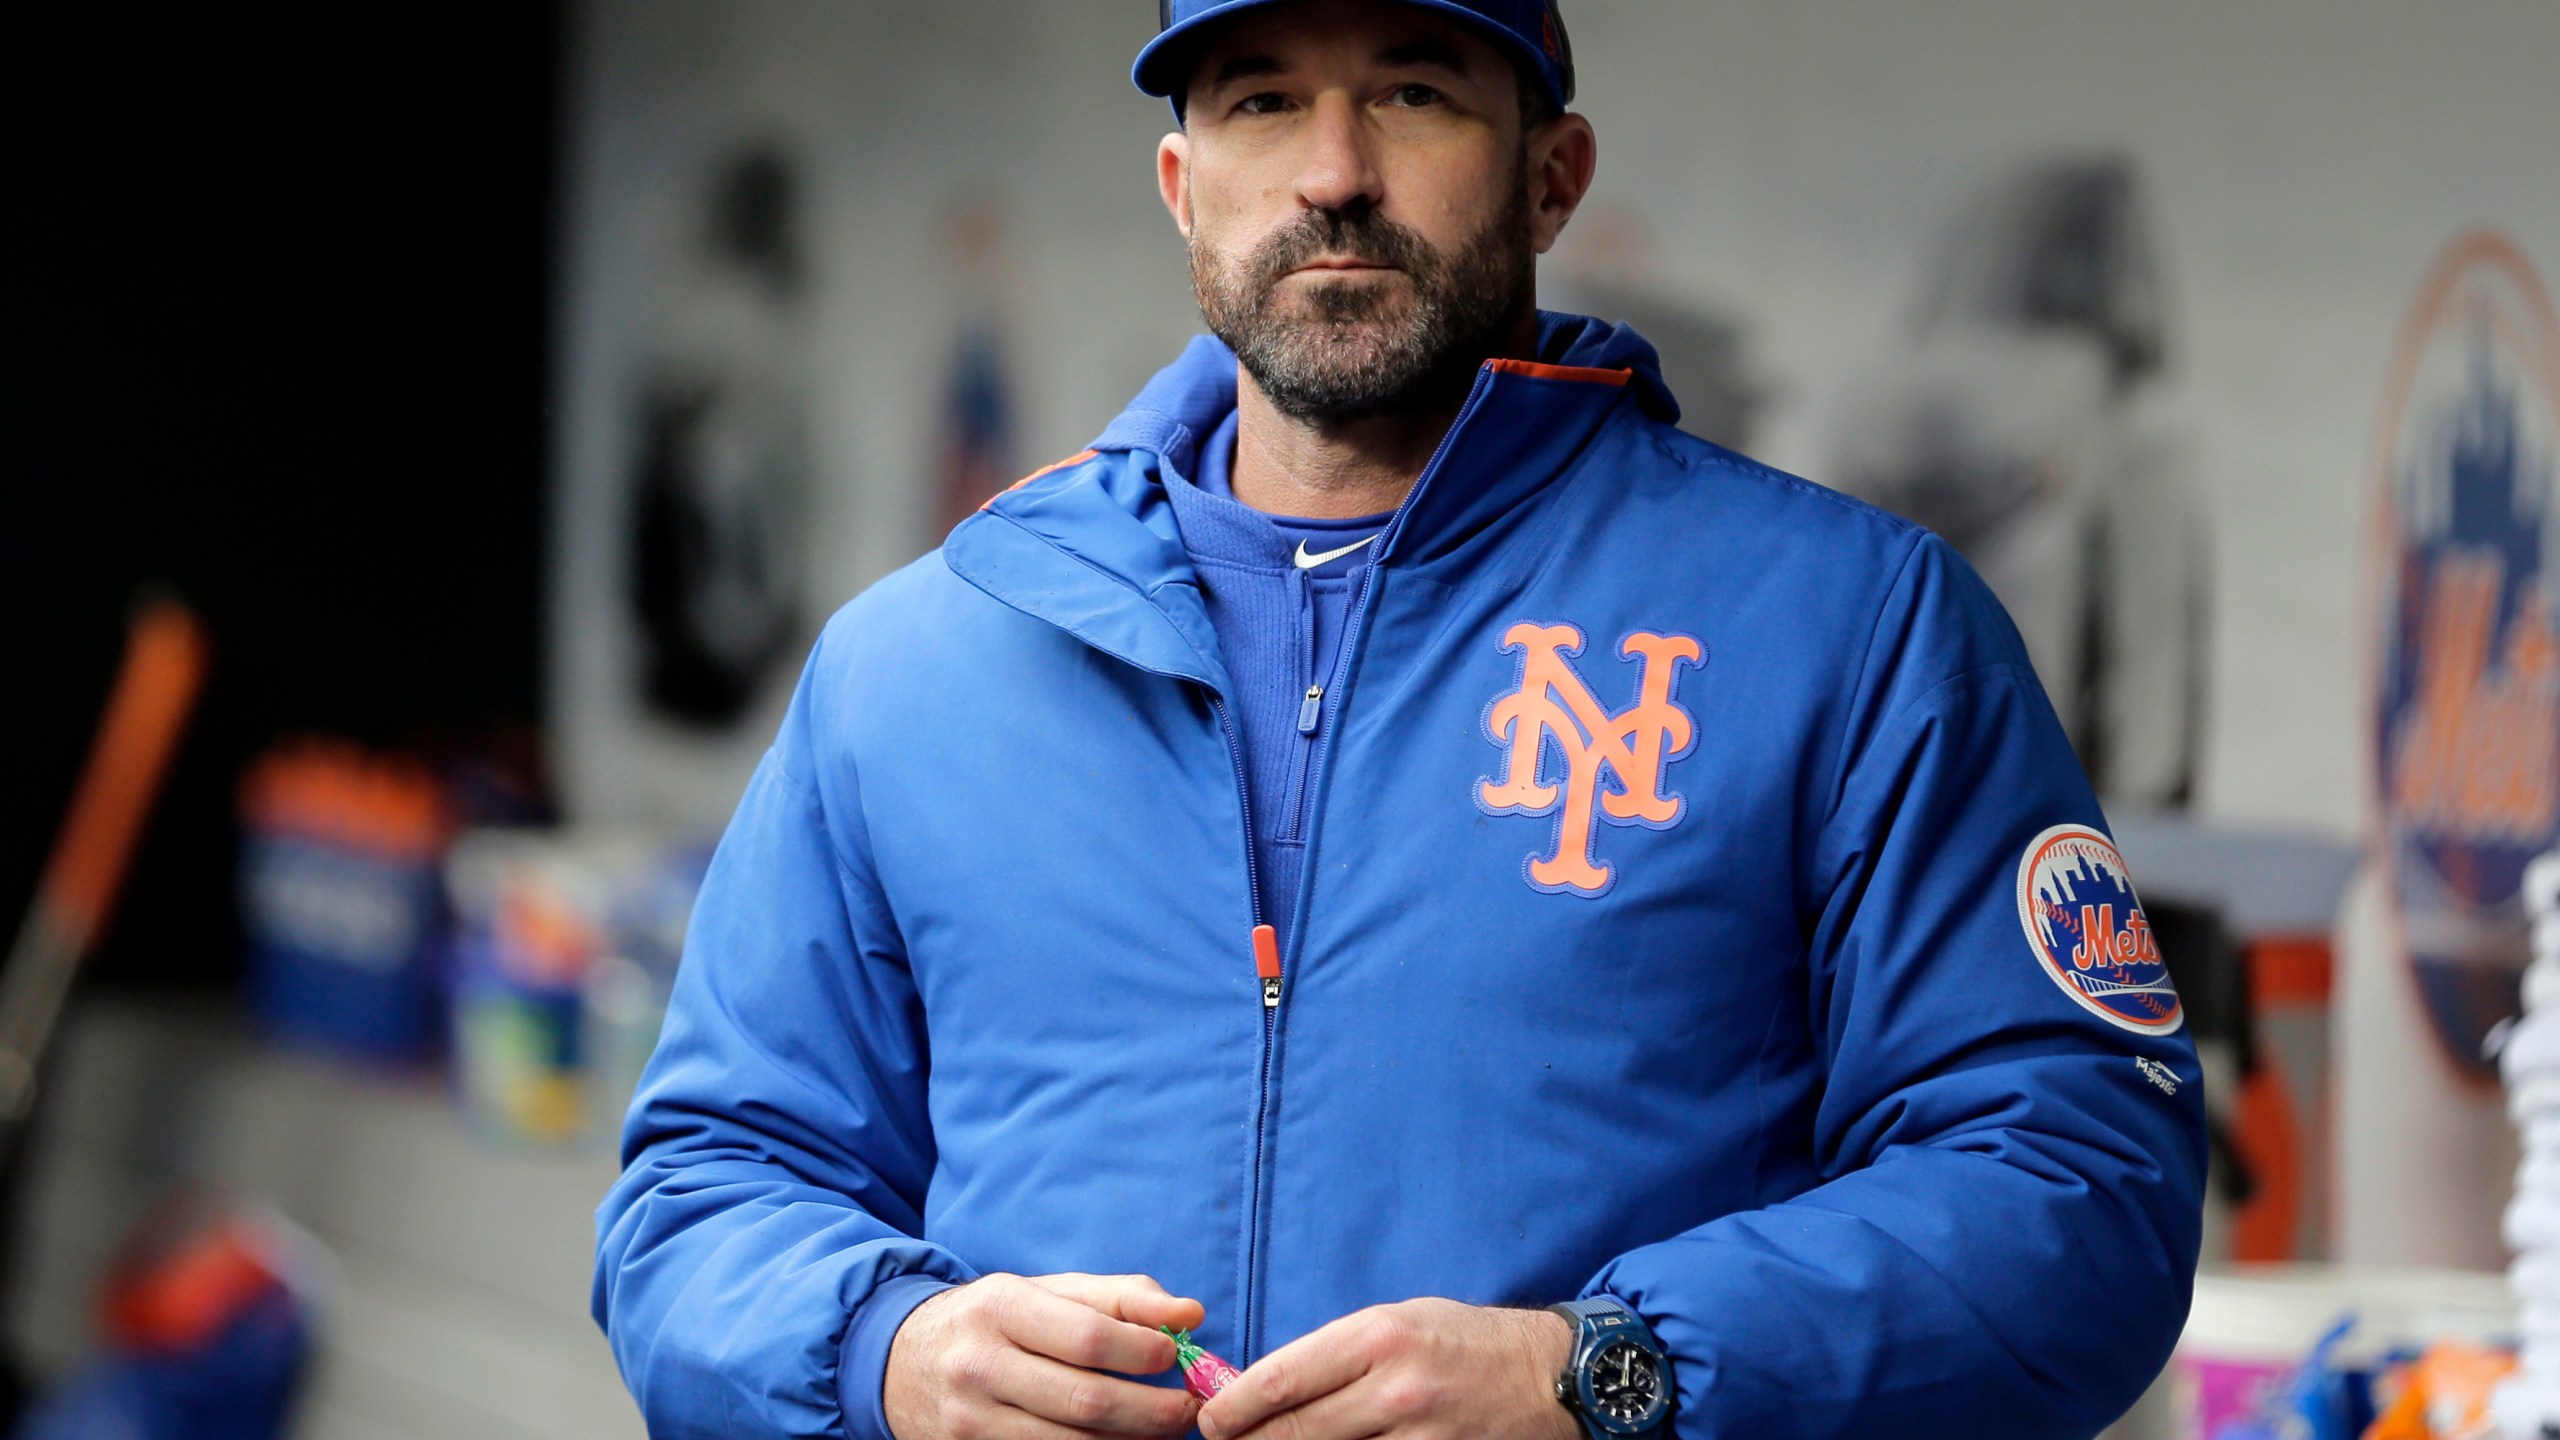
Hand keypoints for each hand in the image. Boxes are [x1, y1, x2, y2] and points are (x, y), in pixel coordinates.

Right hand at [885, 1272, 1205, 1439]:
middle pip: (1087, 1402)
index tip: (1176, 1358)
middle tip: (1189, 1410)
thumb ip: (1122, 1298)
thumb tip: (1191, 1315)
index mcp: (1001, 1307)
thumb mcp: (1047, 1291)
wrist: (899, 1362)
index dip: (1146, 1353)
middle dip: (1154, 1412)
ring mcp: (970, 1422)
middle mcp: (979, 1365)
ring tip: (1163, 1432)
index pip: (1090, 1338)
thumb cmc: (995, 1321)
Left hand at [1198, 1299, 1576, 1439]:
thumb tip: (1268, 1388)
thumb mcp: (1399, 1321)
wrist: (1551, 1375)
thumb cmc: (1466, 1341)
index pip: (1282, 1380)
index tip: (1210, 1422)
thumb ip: (1337, 1354)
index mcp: (1378, 1338)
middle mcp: (1395, 1389)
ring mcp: (1419, 1438)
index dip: (1233, 1409)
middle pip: (1293, 1433)